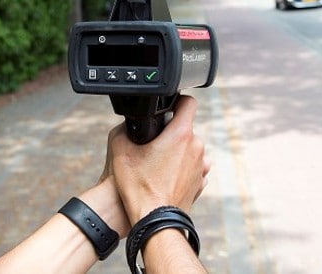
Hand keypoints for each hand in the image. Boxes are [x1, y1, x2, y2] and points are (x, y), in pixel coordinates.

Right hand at [109, 95, 210, 223]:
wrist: (153, 221)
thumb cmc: (138, 188)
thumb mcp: (120, 151)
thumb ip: (125, 129)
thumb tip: (128, 124)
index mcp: (181, 134)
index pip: (188, 103)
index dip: (178, 100)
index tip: (169, 104)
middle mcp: (196, 148)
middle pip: (185, 128)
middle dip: (170, 133)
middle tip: (152, 144)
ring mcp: (201, 166)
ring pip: (189, 149)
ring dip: (176, 152)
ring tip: (156, 165)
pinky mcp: (200, 183)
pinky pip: (191, 168)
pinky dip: (180, 169)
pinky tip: (164, 178)